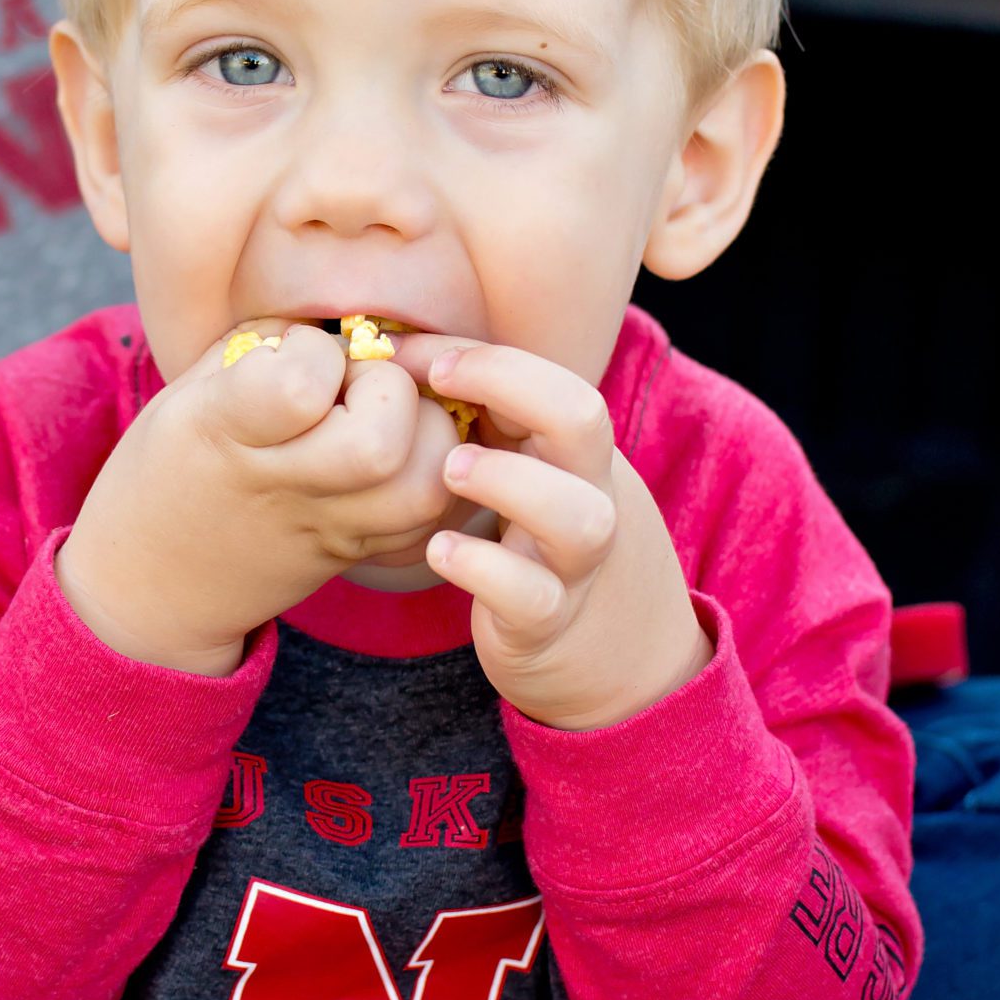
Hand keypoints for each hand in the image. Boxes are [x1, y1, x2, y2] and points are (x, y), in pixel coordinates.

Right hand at [56, 322, 457, 674]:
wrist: (154, 582)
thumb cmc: (169, 466)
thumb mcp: (187, 391)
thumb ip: (261, 345)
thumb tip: (340, 324)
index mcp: (224, 433)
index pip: (300, 387)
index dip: (317, 352)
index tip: (298, 354)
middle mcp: (282, 488)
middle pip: (380, 446)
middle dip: (390, 390)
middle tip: (359, 385)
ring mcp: (326, 530)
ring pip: (423, 490)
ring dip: (426, 436)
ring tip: (389, 417)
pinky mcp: (355, 554)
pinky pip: (428, 520)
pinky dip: (431, 474)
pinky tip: (399, 451)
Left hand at [392, 336, 711, 728]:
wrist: (608, 651)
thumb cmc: (532, 538)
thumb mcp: (523, 469)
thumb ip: (478, 415)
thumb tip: (391, 348)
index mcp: (575, 450)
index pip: (559, 379)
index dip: (492, 360)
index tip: (415, 357)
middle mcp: (588, 493)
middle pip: (584, 418)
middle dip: (510, 385)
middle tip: (439, 388)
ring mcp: (574, 561)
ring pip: (576, 514)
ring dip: (507, 480)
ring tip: (450, 470)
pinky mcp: (547, 620)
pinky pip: (530, 594)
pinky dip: (482, 567)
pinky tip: (438, 549)